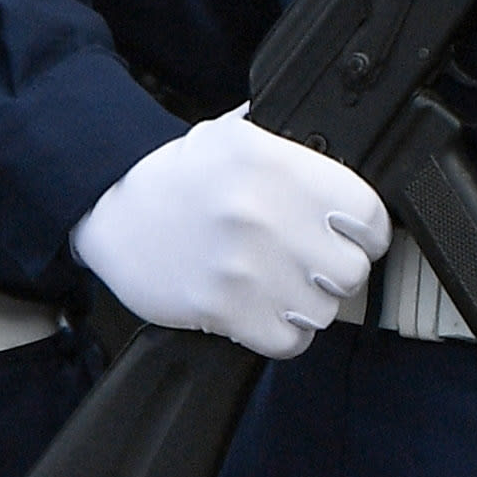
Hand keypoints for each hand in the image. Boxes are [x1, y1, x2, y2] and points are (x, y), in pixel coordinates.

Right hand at [69, 109, 393, 360]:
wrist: (110, 211)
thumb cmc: (177, 177)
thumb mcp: (234, 135)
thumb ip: (291, 145)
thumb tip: (347, 152)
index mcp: (275, 163)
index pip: (367, 212)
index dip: (366, 230)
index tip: (353, 235)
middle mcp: (264, 213)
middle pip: (351, 270)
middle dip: (337, 270)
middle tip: (314, 262)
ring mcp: (244, 266)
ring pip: (323, 310)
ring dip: (308, 303)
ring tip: (283, 284)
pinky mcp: (223, 309)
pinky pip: (289, 340)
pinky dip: (283, 332)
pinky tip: (266, 310)